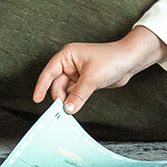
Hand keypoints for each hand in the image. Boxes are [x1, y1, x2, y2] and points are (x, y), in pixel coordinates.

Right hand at [31, 28, 166, 112]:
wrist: (130, 61)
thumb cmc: (111, 60)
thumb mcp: (92, 78)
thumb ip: (78, 95)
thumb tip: (67, 109)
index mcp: (67, 56)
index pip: (49, 72)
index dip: (41, 86)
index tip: (36, 99)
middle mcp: (70, 63)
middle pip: (57, 84)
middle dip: (59, 97)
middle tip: (62, 111)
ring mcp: (77, 73)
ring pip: (66, 90)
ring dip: (67, 100)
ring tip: (70, 111)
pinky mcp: (85, 81)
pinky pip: (74, 93)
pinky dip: (74, 101)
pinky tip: (74, 108)